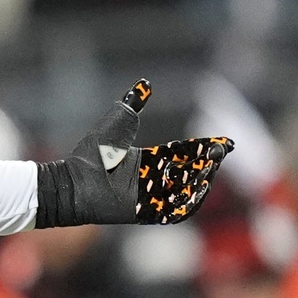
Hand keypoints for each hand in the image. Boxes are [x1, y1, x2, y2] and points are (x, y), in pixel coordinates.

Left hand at [35, 79, 232, 226]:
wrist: (74, 180)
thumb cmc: (91, 154)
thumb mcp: (117, 123)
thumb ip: (132, 104)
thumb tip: (145, 83)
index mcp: (149, 161)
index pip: (185, 154)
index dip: (205, 149)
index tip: (224, 142)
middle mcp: (152, 180)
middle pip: (189, 172)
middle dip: (208, 163)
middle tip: (220, 152)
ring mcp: (149, 198)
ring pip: (185, 191)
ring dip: (201, 182)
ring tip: (212, 169)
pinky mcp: (143, 213)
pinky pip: (172, 212)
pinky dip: (188, 203)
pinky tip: (200, 191)